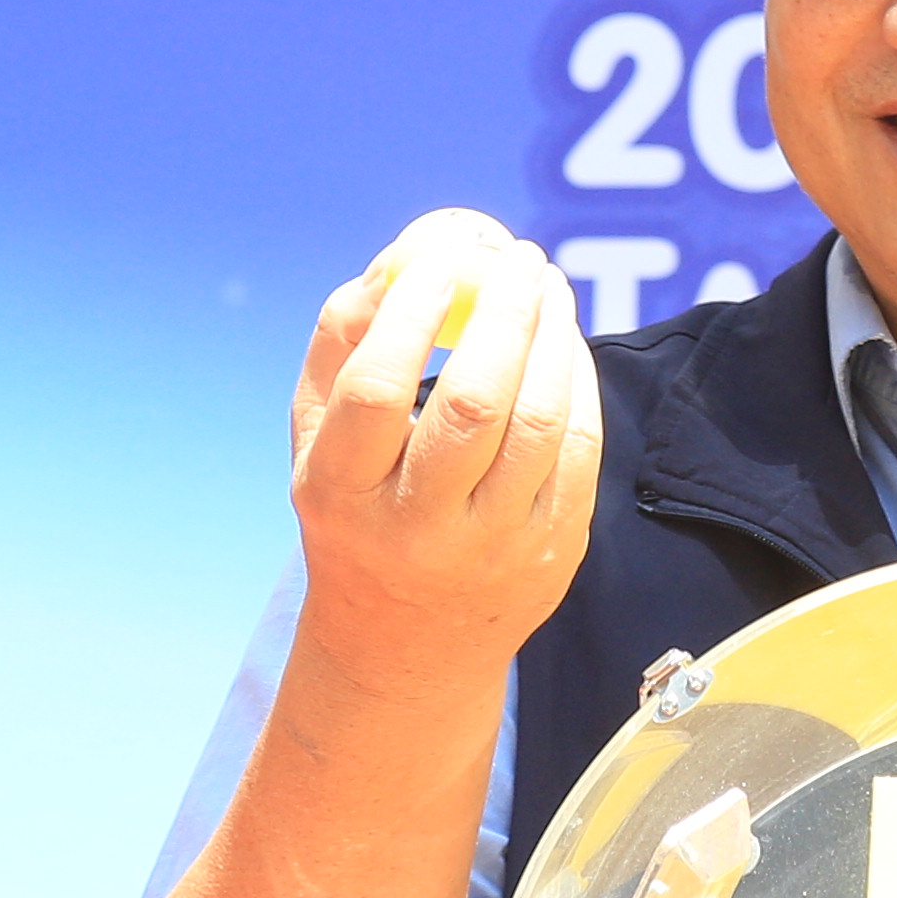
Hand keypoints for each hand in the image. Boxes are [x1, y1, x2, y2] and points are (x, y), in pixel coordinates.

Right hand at [288, 213, 602, 688]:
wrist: (403, 644)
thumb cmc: (356, 506)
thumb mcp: (317, 438)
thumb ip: (343, 341)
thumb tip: (406, 253)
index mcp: (340, 495)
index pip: (377, 391)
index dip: (413, 314)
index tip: (443, 258)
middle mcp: (415, 531)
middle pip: (474, 405)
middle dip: (504, 314)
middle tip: (518, 256)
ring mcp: (491, 549)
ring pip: (541, 424)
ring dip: (553, 338)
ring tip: (547, 284)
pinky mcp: (552, 555)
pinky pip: (579, 451)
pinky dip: (578, 382)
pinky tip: (564, 340)